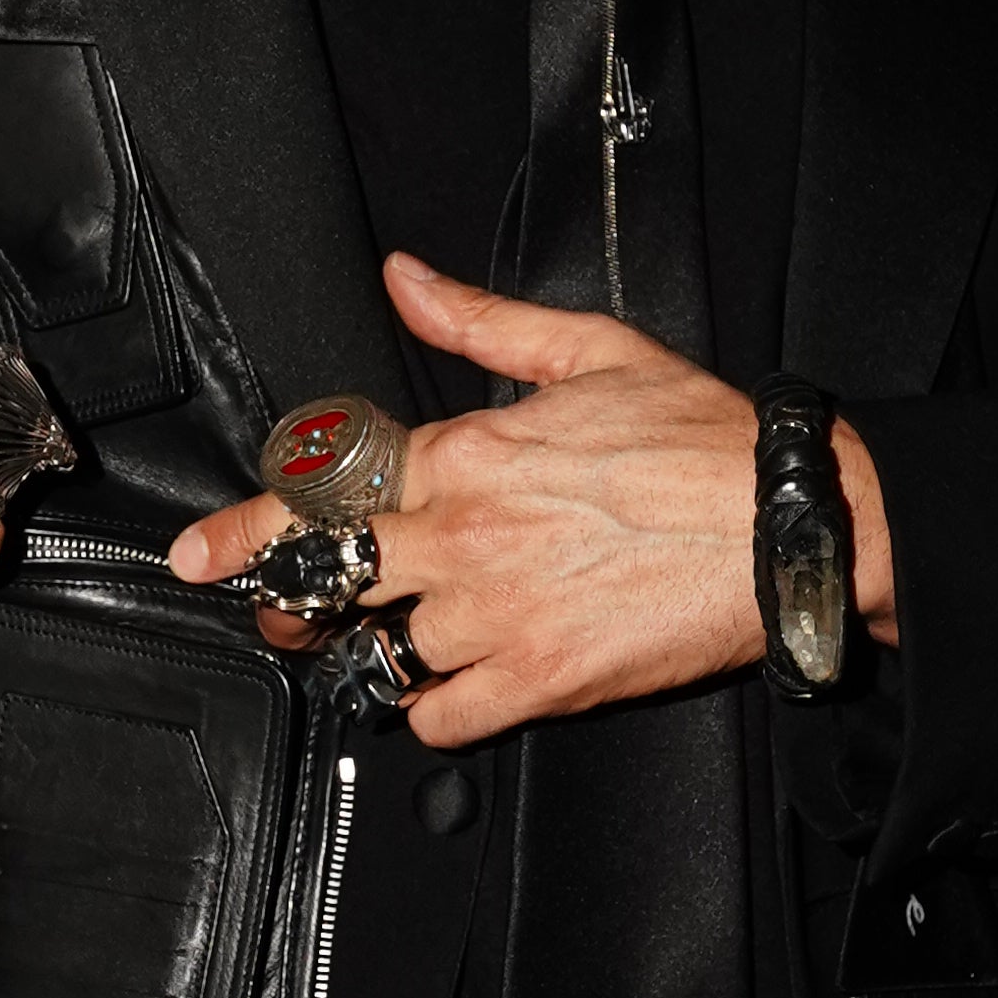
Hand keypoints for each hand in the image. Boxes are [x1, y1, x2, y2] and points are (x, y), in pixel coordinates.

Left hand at [166, 251, 898, 743]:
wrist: (790, 521)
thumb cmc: (704, 439)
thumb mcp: (589, 350)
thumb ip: (482, 322)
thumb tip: (405, 279)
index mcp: (468, 451)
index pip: (328, 486)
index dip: (253, 525)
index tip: (207, 553)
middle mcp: (466, 534)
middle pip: (330, 581)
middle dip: (290, 605)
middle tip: (280, 617)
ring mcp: (498, 613)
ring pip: (387, 653)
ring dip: (389, 654)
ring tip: (414, 642)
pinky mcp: (542, 679)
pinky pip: (443, 718)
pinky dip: (438, 711)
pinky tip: (461, 688)